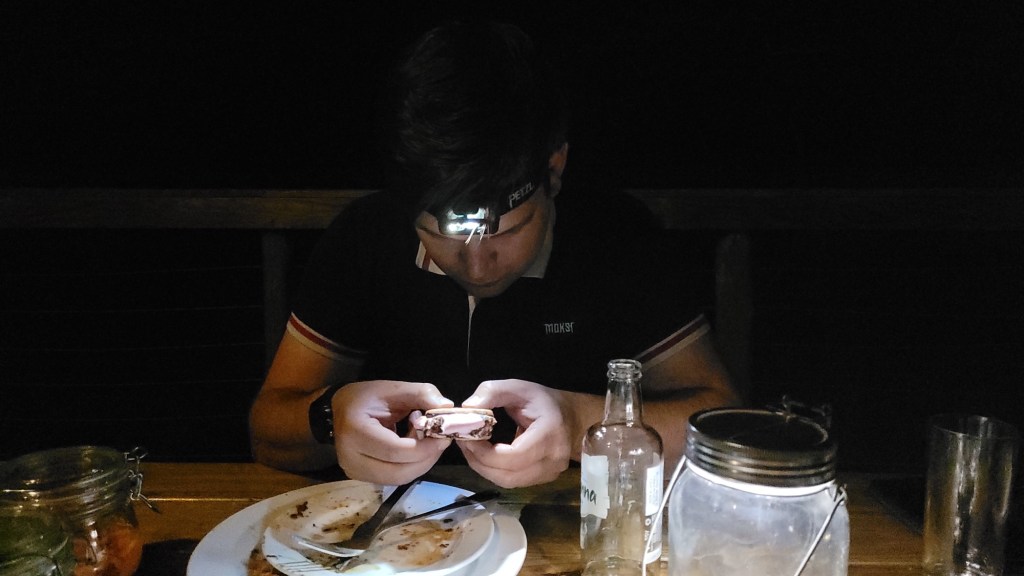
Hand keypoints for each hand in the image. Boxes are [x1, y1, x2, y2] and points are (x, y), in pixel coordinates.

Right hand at [331, 380, 453, 483]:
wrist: (339, 409)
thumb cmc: (367, 397)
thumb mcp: (394, 388)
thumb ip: (422, 394)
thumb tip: (447, 407)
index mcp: (355, 431)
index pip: (395, 450)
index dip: (424, 447)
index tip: (443, 436)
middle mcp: (350, 457)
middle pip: (398, 472)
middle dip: (426, 459)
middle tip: (440, 442)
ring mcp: (354, 471)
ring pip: (398, 479)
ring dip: (420, 464)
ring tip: (426, 443)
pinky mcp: (360, 477)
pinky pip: (393, 479)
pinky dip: (410, 466)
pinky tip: (413, 450)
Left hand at [458, 379, 572, 487]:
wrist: (572, 416)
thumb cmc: (543, 401)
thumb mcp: (517, 387)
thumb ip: (491, 392)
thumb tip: (467, 409)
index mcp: (550, 434)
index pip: (515, 456)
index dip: (487, 453)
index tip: (468, 439)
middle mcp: (553, 459)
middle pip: (509, 475)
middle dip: (480, 462)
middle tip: (464, 444)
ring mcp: (550, 473)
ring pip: (509, 482)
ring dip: (484, 469)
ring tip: (472, 449)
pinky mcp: (543, 479)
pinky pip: (514, 482)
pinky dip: (495, 471)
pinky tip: (486, 456)